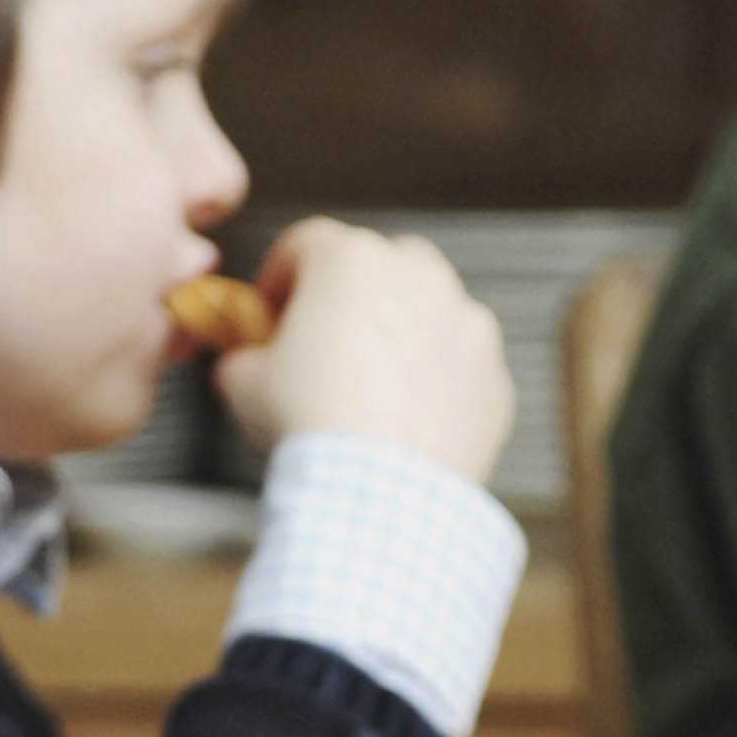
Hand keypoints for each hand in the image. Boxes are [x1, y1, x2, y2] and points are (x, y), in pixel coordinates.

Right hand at [211, 219, 513, 486]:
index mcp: (350, 261)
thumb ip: (243, 355)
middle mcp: (418, 277)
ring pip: (431, 312)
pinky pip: (460, 368)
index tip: (270, 311)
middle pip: (381, 264)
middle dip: (354, 295)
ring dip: (404, 335)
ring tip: (372, 387)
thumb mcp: (242, 383)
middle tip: (329, 342)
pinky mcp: (493, 376)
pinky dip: (438, 384)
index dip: (280, 277)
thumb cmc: (310, 426)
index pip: (305, 244)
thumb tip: (247, 361)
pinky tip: (407, 422)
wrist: (378, 493)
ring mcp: (466, 324)